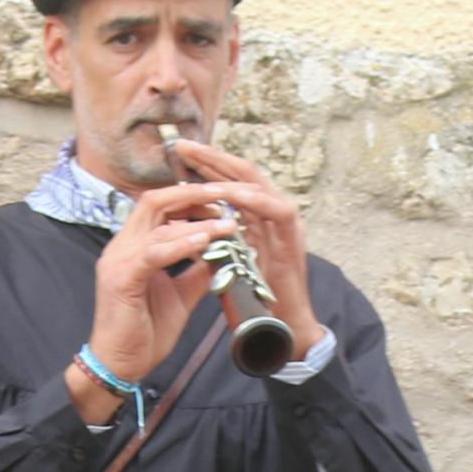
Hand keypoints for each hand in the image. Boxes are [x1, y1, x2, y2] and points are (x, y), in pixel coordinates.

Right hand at [79, 180, 231, 399]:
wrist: (120, 365)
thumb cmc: (146, 331)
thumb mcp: (181, 295)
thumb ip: (198, 271)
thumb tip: (224, 253)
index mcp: (133, 245)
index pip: (161, 205)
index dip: (192, 198)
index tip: (224, 202)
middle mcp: (122, 245)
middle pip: (156, 200)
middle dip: (194, 193)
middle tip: (229, 194)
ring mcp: (119, 260)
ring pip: (158, 223)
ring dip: (197, 220)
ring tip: (227, 222)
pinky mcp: (122, 279)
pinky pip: (154, 253)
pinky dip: (181, 244)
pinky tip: (205, 241)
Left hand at [166, 138, 322, 356]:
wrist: (281, 326)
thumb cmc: (253, 299)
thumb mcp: (226, 261)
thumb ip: (212, 238)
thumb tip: (184, 225)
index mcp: (258, 216)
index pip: (230, 181)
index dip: (206, 165)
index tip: (179, 154)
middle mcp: (272, 212)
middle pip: (242, 173)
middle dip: (211, 158)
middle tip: (182, 145)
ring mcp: (285, 223)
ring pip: (257, 184)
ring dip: (226, 172)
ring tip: (200, 159)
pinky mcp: (292, 239)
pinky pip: (275, 210)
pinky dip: (253, 200)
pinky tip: (231, 193)